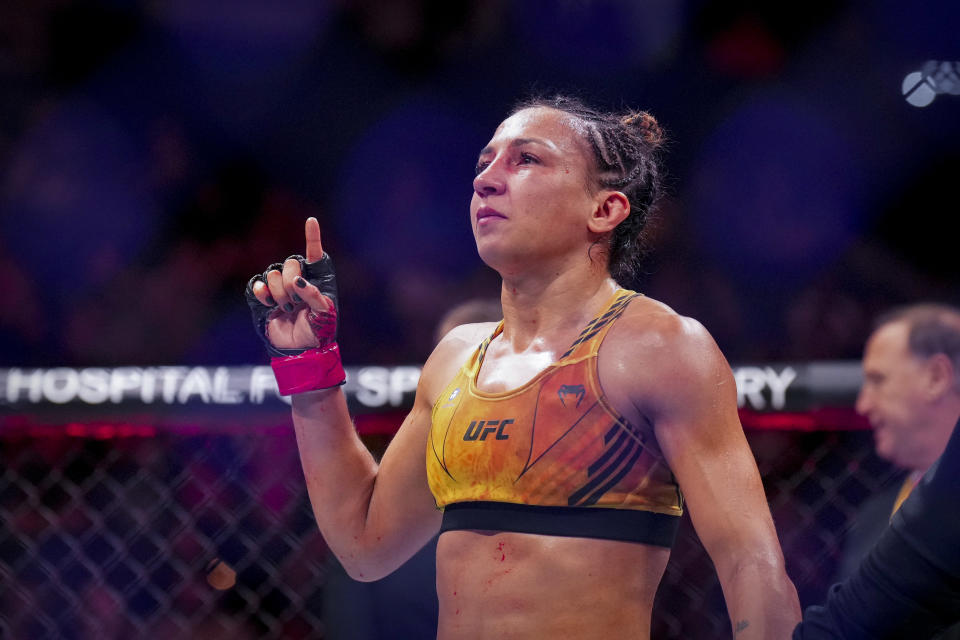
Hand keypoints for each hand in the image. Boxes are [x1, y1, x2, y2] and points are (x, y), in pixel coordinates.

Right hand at [246, 218, 338, 355]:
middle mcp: (298, 279)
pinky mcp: (265, 298)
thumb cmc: (319, 331)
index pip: (314, 254)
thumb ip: (314, 296)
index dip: (312, 237)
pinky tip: (268, 302)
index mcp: (317, 279)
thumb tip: (298, 282)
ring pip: (273, 274)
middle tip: (296, 303)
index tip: (311, 220)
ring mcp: (280, 288)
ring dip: (280, 294)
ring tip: (287, 308)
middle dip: (292, 282)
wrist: (301, 350)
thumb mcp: (324, 314)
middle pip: (290, 263)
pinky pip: (258, 285)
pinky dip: (262, 293)